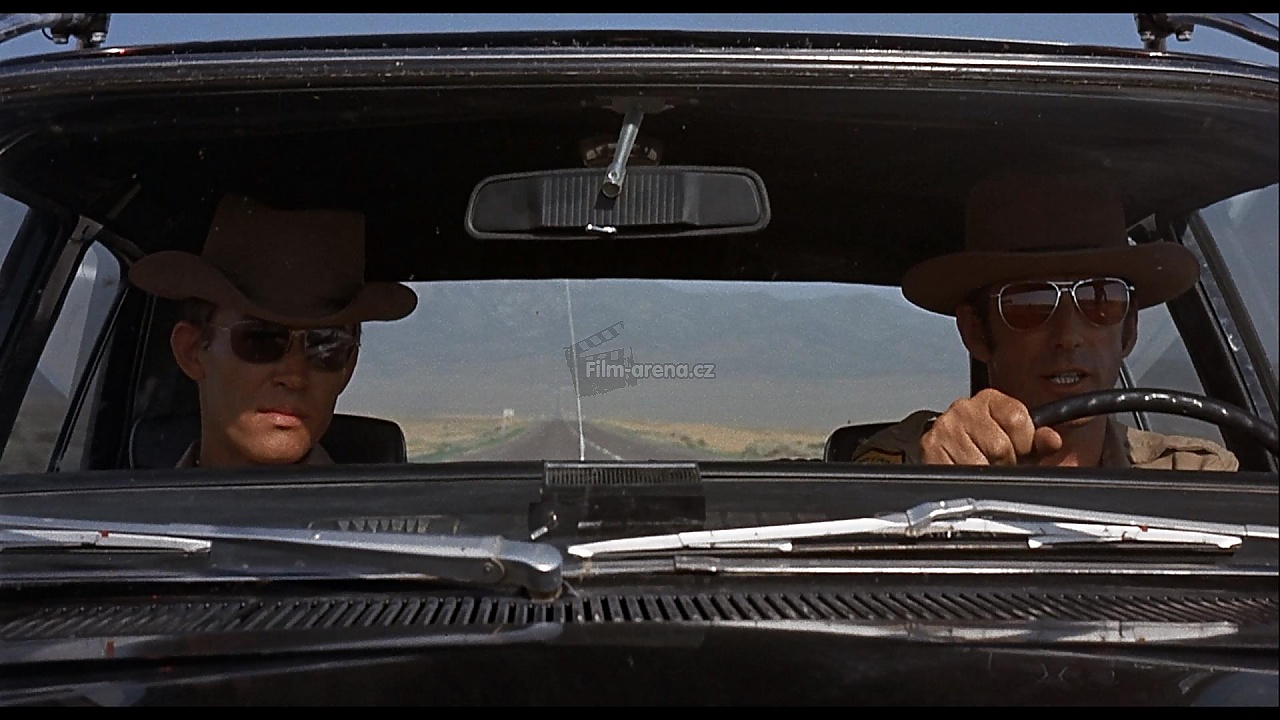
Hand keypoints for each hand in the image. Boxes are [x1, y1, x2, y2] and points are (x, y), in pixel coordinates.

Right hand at [920, 388, 1063, 464]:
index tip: (1017, 449)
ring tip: (979, 467)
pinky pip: (960, 471)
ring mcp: (945, 427)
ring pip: (980, 462)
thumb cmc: (986, 453)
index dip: (1023, 442)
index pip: (1018, 418)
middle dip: (1003, 461)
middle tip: (995, 463)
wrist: (948, 465)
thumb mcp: (1020, 445)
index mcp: (989, 399)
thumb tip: (1052, 440)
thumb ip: (1039, 441)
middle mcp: (963, 408)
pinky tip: (964, 470)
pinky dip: (966, 478)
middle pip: (1000, 445)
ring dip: (984, 472)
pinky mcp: (930, 447)